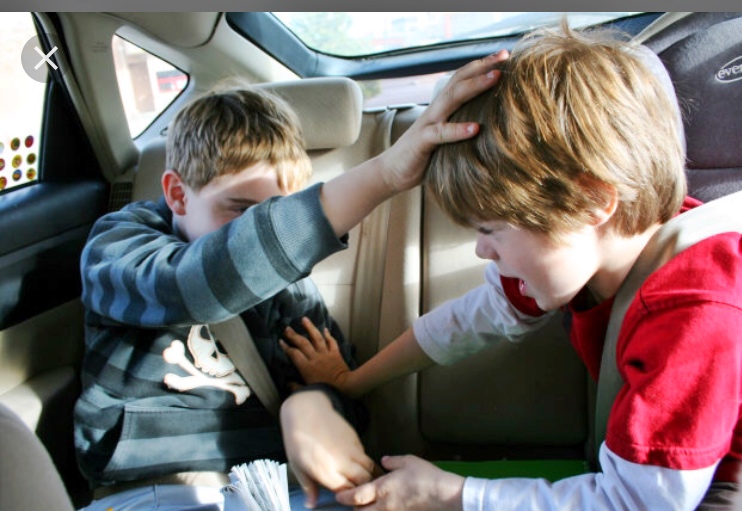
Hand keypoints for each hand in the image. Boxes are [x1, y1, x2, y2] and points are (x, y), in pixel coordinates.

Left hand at [280, 391, 375, 507]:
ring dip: (370, 475)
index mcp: (326, 473)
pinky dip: (365, 461)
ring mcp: (350, 449)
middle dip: (365, 488)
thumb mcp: (298, 467)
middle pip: (364, 481)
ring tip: (367, 480)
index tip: (351, 500)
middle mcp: (341, 462)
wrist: (305, 411)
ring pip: (369, 467)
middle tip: (363, 492)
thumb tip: (310, 505)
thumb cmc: (297, 440)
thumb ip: (308, 487)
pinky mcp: (355, 438)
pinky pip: (365, 454)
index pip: (348, 492)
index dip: (351, 498)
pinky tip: (360, 464)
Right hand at [281, 317, 351, 392]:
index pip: (294, 354)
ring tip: (304, 319)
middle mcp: (315, 358)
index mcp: (307, 367)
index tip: (281, 341)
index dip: (286, 347)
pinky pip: (331, 342)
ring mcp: (326, 354)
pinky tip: (325, 329)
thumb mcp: (308, 392)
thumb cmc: (326, 391)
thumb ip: (296, 388)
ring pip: (317, 338)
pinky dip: (328, 335)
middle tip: (287, 328)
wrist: (345, 387)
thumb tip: (288, 383)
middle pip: (303, 343)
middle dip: (294, 335)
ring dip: (310, 328)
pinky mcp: (335, 353)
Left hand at [336, 455, 464, 510]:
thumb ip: (393, 462)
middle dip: (354, 508)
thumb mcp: (408, 461)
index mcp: (382, 489)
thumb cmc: (426, 476)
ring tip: (366, 504)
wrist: (444, 495)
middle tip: (351, 501)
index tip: (338, 496)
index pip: (356, 496)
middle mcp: (385, 505)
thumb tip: (383, 461)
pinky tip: (385, 505)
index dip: (345, 497)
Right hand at [379, 49, 507, 192]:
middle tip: (504, 56)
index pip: (462, 79)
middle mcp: (435, 111)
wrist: (391, 172)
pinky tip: (475, 128)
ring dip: (475, 86)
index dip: (481, 65)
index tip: (505, 55)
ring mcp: (428, 124)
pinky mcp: (422, 142)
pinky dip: (458, 130)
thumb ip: (462, 129)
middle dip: (482, 66)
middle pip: (459, 81)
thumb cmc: (423, 157)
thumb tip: (492, 130)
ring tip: (495, 77)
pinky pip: (440, 133)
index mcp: (442, 108)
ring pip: (451, 99)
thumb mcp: (447, 139)